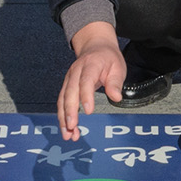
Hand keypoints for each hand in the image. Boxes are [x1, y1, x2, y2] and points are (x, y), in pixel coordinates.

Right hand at [58, 22, 130, 140]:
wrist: (95, 46)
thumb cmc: (107, 58)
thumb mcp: (117, 67)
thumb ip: (115, 82)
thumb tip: (116, 97)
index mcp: (90, 65)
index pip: (86, 81)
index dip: (85, 96)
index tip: (88, 110)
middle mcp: (76, 72)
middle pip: (70, 92)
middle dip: (69, 110)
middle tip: (72, 126)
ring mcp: (69, 79)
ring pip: (63, 99)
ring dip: (63, 117)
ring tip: (68, 133)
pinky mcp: (67, 86)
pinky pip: (62, 102)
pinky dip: (63, 116)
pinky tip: (67, 128)